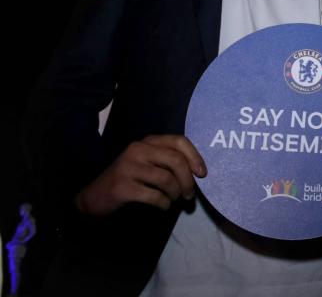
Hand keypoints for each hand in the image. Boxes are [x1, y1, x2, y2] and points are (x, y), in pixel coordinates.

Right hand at [75, 135, 205, 215]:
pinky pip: (154, 196)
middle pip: (176, 161)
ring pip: (167, 179)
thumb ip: (168, 161)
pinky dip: (164, 203)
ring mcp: (128, 167)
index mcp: (147, 142)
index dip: (195, 157)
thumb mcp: (148, 163)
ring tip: (174, 200)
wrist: (94, 197)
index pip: (179, 141)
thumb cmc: (129, 179)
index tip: (202, 174)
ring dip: (175, 194)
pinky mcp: (122, 187)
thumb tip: (198, 172)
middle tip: (189, 194)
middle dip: (188, 180)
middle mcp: (138, 150)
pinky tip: (163, 206)